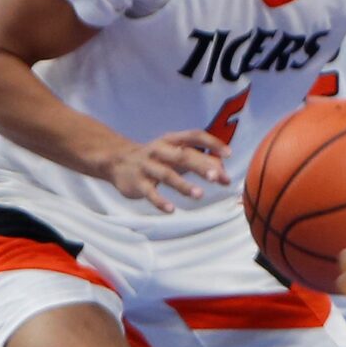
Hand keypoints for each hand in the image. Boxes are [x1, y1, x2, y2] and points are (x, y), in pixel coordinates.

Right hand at [108, 130, 225, 211]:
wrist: (116, 161)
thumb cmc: (156, 158)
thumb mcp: (176, 155)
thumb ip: (201, 163)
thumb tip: (225, 176)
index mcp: (171, 140)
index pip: (194, 136)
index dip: (212, 143)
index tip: (229, 154)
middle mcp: (159, 150)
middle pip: (182, 155)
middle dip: (200, 166)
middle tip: (217, 177)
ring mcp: (147, 166)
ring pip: (167, 175)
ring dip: (183, 185)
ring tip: (199, 195)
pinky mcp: (137, 183)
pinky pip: (150, 193)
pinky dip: (160, 201)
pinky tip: (171, 210)